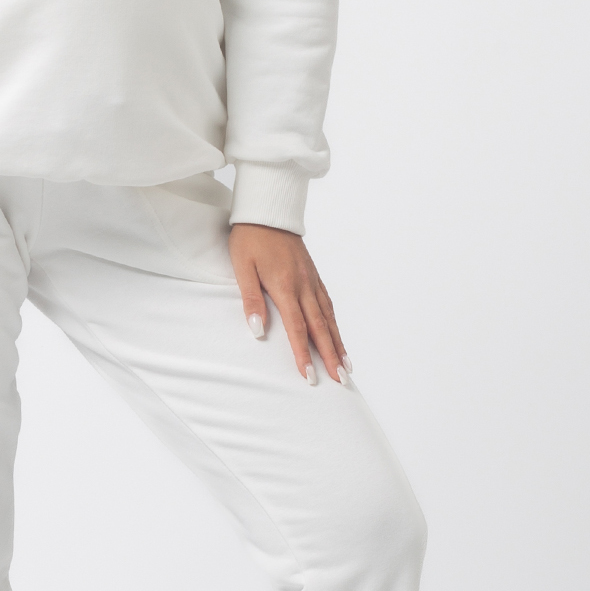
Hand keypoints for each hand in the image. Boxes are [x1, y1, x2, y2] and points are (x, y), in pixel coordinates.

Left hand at [229, 222, 349, 384]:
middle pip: (320, 327)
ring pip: (328, 317)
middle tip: (341, 380)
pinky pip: (328, 303)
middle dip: (330, 356)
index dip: (303, 354)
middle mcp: (304, 285)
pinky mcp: (313, 274)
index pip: (297, 328)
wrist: (267, 210)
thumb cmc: (250, 238)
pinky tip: (337, 334)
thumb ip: (252, 299)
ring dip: (338, 343)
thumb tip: (258, 330)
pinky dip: (334, 322)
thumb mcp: (243, 268)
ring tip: (347, 365)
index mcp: (285, 286)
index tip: (310, 376)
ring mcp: (312, 279)